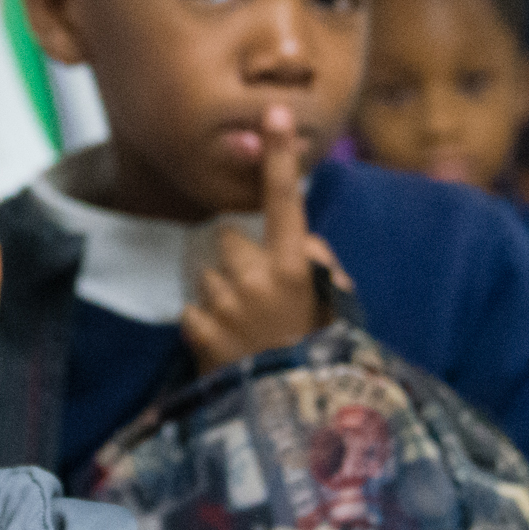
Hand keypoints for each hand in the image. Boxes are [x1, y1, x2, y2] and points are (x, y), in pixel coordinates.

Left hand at [181, 105, 341, 375]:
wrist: (293, 419)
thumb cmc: (318, 355)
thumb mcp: (337, 308)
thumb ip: (319, 264)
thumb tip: (298, 239)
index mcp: (297, 268)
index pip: (286, 199)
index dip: (280, 155)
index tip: (273, 110)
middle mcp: (259, 278)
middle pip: (227, 238)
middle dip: (237, 260)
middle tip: (260, 300)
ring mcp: (226, 304)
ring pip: (208, 274)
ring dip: (222, 296)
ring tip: (248, 330)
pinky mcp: (198, 329)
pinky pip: (191, 307)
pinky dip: (205, 324)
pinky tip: (230, 346)